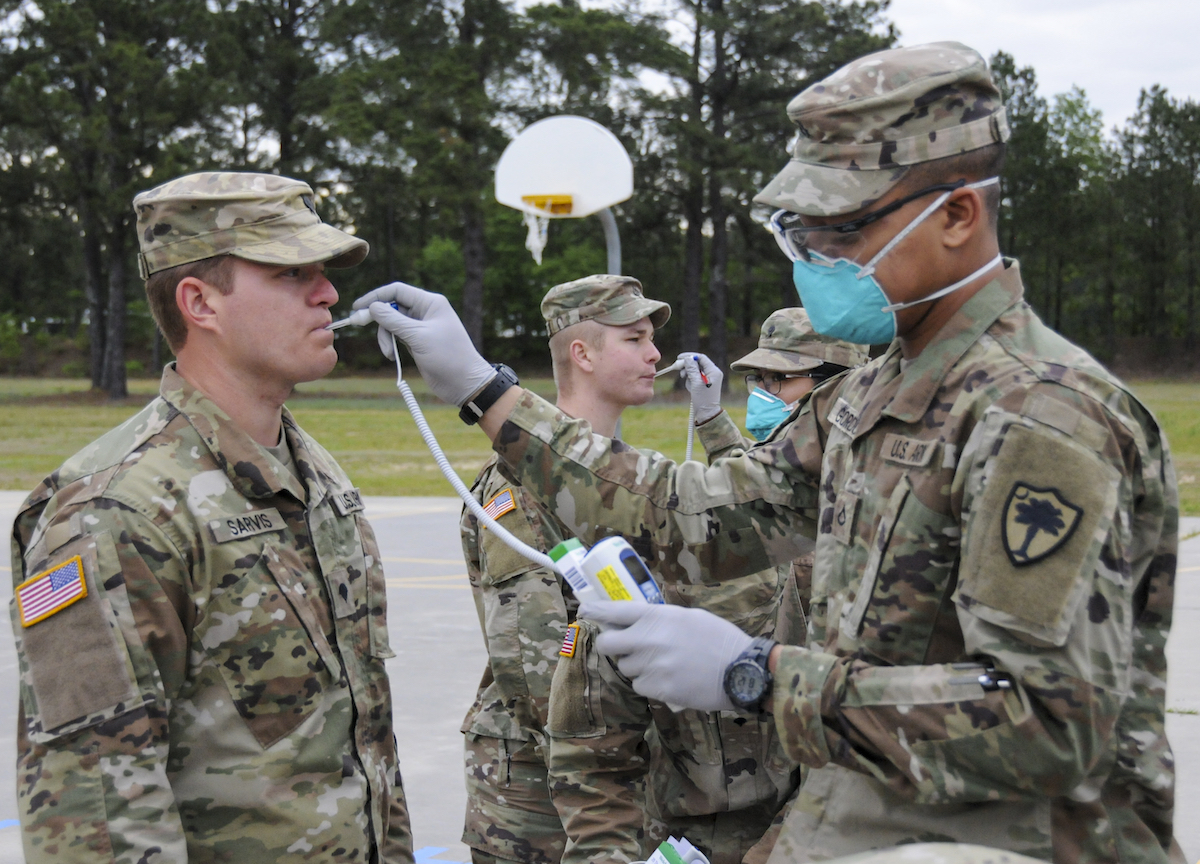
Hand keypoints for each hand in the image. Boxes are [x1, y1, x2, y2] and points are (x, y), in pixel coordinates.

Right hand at [353, 283, 495, 407]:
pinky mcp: (417, 342)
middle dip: (379, 320)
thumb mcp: (418, 336)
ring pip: (392, 324)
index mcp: (430, 303)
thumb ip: (393, 320)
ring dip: (385, 337)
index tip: (358, 307)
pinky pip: (397, 336)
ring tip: (389, 353)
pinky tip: (393, 357)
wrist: (464, 383)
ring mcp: (421, 327)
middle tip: (360, 327)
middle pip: (392, 307)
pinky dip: (390, 344)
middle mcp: (426, 311)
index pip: (397, 291)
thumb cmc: (448, 356)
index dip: (376, 296)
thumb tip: (373, 307)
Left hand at [582, 600, 751, 711]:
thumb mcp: (688, 616)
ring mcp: (652, 666)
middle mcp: (648, 639)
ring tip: (662, 664)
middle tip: (627, 648)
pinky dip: (649, 684)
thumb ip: (659, 618)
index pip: (615, 610)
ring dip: (636, 667)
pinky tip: (669, 679)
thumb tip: (636, 621)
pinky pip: (639, 686)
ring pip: (625, 668)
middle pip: (608, 644)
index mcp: (657, 616)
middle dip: (613, 646)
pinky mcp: (658, 689)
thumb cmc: (718, 638)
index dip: (595, 611)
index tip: (584, 611)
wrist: (740, 670)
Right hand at [679, 353, 722, 422]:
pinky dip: (690, 379)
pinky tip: (690, 387)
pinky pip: (695, 377)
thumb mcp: (696, 383)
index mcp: (714, 371)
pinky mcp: (704, 383)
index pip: (701, 358)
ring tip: (684, 379)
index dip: (690, 356)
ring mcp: (708, 378)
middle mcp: (712, 373)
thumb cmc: (703, 399)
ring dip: (688, 373)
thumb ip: (692, 369)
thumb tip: (687, 359)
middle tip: (677, 368)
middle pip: (698, 363)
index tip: (679, 358)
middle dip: (687, 365)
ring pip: (695, 370)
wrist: (707, 413)